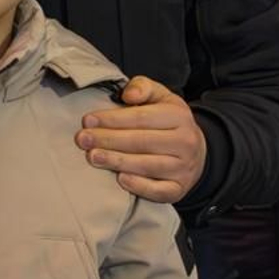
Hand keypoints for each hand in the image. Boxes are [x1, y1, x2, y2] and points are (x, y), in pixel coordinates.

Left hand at [77, 77, 205, 203]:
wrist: (196, 152)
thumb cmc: (168, 122)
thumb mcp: (160, 97)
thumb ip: (143, 87)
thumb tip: (128, 95)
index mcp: (179, 116)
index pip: (141, 117)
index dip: (112, 119)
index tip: (87, 120)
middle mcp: (185, 142)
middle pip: (141, 141)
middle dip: (108, 140)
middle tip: (83, 139)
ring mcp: (183, 167)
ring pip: (147, 166)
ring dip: (117, 161)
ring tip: (93, 157)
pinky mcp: (179, 188)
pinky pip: (159, 190)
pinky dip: (139, 186)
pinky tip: (120, 179)